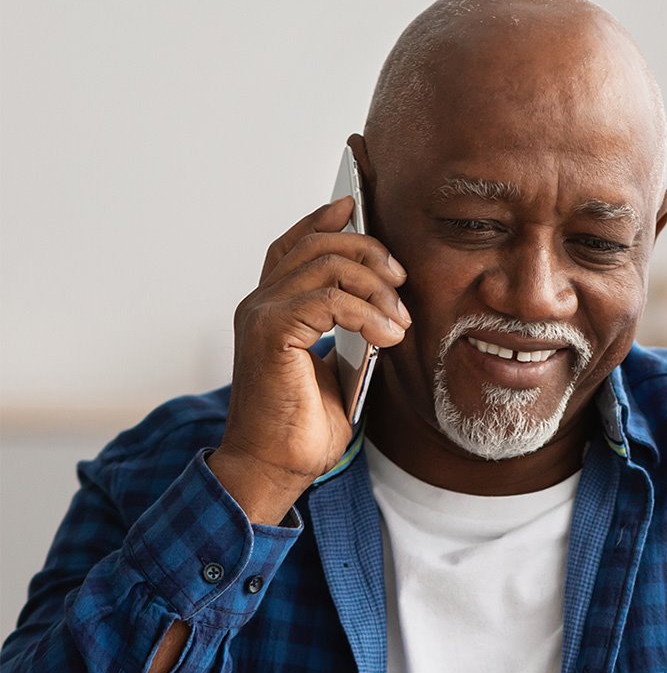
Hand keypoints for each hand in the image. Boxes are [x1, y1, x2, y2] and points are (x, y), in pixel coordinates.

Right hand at [207, 197, 409, 523]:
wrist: (276, 467)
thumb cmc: (303, 426)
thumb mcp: (337, 368)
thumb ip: (348, 332)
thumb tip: (383, 306)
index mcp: (272, 308)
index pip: (294, 245)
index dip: (323, 220)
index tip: (356, 205)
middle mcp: (260, 303)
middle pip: (316, 244)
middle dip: (368, 251)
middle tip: (401, 279)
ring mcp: (262, 314)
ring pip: (326, 264)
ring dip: (375, 285)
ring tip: (401, 319)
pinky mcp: (271, 331)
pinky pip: (329, 299)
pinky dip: (368, 314)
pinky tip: (389, 336)